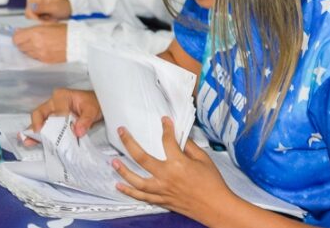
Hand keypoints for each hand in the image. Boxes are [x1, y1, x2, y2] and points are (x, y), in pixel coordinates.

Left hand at [13, 24, 67, 62]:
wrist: (78, 44)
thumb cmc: (66, 32)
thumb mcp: (49, 24)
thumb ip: (33, 27)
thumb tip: (20, 30)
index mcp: (36, 33)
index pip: (16, 38)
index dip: (17, 36)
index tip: (19, 34)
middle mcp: (36, 45)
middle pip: (19, 46)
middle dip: (21, 42)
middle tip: (26, 38)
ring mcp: (40, 54)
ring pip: (26, 53)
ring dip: (27, 48)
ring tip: (35, 44)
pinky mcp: (45, 61)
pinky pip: (34, 58)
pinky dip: (34, 54)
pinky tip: (41, 49)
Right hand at [24, 0, 71, 19]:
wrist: (69, 6)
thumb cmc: (63, 5)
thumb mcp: (54, 7)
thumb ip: (43, 7)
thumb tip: (32, 7)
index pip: (28, 10)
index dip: (35, 17)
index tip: (44, 20)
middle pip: (29, 14)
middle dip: (39, 19)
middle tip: (50, 19)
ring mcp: (34, 4)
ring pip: (32, 17)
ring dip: (41, 20)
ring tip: (51, 18)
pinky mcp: (37, 9)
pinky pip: (36, 18)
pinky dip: (43, 19)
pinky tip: (50, 18)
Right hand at [28, 88, 100, 137]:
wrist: (96, 106)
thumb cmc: (93, 103)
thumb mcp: (92, 110)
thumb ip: (86, 120)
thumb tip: (78, 130)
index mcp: (62, 96)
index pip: (56, 111)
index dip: (57, 122)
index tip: (59, 132)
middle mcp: (53, 103)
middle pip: (40, 113)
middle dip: (38, 125)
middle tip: (38, 135)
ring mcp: (51, 112)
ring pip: (39, 121)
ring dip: (34, 132)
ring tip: (29, 141)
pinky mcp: (52, 121)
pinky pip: (43, 127)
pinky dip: (38, 135)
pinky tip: (32, 141)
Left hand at [113, 117, 231, 220]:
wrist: (216, 208)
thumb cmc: (212, 183)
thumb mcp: (204, 160)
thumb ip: (189, 147)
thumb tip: (178, 136)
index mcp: (178, 164)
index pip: (167, 141)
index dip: (166, 128)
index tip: (164, 120)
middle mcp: (166, 176)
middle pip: (141, 158)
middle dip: (129, 143)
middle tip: (121, 131)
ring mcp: (162, 190)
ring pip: (137, 181)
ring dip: (123, 171)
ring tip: (113, 162)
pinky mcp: (162, 200)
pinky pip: (142, 197)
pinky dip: (129, 192)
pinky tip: (119, 186)